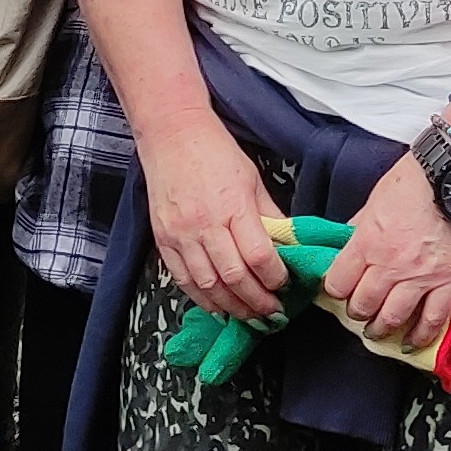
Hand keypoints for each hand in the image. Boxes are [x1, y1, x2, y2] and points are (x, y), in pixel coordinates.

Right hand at [139, 115, 287, 324]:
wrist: (172, 134)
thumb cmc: (214, 152)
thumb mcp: (253, 180)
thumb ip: (269, 216)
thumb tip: (287, 246)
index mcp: (233, 206)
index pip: (259, 256)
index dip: (275, 278)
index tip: (284, 285)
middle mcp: (205, 224)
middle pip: (234, 277)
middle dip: (256, 302)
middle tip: (272, 313)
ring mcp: (181, 234)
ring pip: (208, 286)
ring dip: (231, 307)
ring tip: (249, 316)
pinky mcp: (163, 240)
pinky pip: (183, 280)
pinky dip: (202, 299)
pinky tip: (218, 307)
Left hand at [320, 151, 450, 352]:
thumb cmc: (414, 182)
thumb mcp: (374, 200)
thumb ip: (360, 225)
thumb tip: (348, 239)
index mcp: (366, 243)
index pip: (338, 282)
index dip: (336, 289)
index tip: (339, 290)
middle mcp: (389, 266)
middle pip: (363, 305)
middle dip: (357, 312)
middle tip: (359, 311)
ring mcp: (419, 278)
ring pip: (393, 317)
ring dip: (382, 329)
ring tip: (379, 330)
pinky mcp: (448, 282)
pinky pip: (433, 319)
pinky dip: (422, 335)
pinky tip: (414, 342)